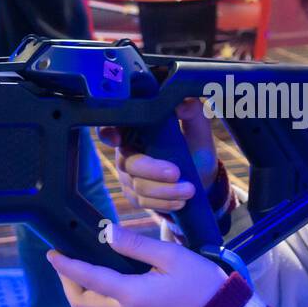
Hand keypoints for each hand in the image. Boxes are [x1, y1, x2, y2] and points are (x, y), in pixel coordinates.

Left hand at [47, 225, 227, 306]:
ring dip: (80, 287)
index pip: (88, 278)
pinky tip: (103, 273)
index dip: (66, 266)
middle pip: (81, 302)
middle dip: (67, 281)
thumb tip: (107, 233)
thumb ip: (136, 245)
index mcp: (132, 295)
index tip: (52, 253)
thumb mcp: (171, 256)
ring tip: (81, 263)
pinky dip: (97, 292)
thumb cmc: (201, 282)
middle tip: (65, 258)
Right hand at [98, 98, 217, 214]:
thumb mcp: (198, 130)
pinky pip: (143, 201)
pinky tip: (180, 201)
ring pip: (138, 185)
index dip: (107, 132)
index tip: (116, 139)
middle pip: (129, 162)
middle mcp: (127, 150)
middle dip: (152, 170)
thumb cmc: (195, 149)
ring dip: (164, 190)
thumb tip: (183, 103)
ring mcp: (129, 175)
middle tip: (176, 173)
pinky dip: (163, 202)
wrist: (201, 181)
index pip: (114, 127)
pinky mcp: (134, 195)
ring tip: (189, 190)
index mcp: (138, 130)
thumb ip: (193, 113)